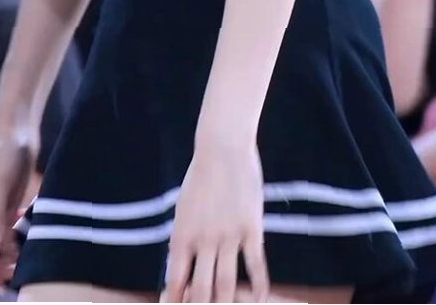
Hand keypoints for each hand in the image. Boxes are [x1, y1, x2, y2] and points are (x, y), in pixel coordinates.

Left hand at [162, 144, 268, 303]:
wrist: (223, 147)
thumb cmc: (201, 177)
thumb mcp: (184, 209)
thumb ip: (184, 240)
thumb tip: (183, 272)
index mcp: (182, 235)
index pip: (175, 282)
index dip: (176, 303)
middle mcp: (203, 240)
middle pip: (201, 291)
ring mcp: (228, 235)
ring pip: (227, 285)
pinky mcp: (251, 228)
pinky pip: (255, 266)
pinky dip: (258, 287)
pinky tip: (259, 299)